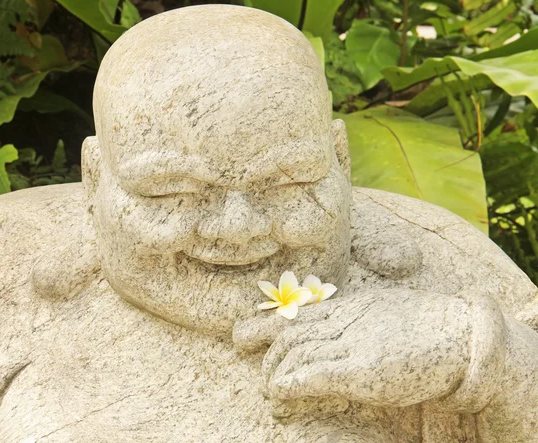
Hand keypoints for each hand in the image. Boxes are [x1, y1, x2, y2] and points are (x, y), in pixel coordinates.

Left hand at [234, 289, 472, 407]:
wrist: (462, 335)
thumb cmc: (428, 325)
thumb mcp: (385, 311)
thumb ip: (356, 317)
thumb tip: (336, 328)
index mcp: (349, 306)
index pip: (297, 314)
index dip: (265, 325)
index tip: (244, 334)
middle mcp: (343, 322)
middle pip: (290, 333)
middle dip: (267, 354)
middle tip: (263, 375)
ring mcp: (350, 345)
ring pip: (294, 354)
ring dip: (275, 375)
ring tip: (272, 394)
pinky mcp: (359, 371)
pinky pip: (312, 376)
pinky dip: (290, 387)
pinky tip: (279, 399)